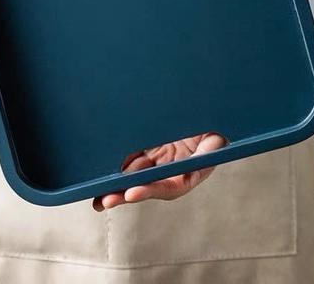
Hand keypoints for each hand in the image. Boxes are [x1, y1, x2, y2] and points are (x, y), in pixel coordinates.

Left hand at [92, 132, 225, 211]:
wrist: (208, 111)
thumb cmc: (215, 126)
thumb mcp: (216, 137)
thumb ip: (210, 148)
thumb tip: (211, 149)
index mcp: (188, 172)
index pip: (168, 186)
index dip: (150, 190)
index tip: (132, 193)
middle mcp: (171, 169)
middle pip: (145, 185)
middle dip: (124, 194)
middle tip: (104, 201)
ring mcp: (159, 157)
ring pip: (134, 172)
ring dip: (116, 182)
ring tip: (97, 191)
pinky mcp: (150, 145)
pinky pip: (133, 153)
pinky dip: (119, 160)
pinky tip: (103, 167)